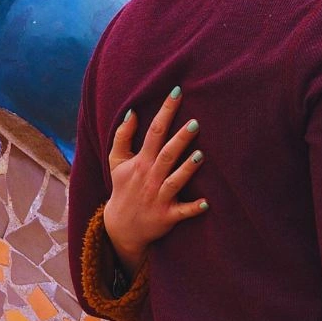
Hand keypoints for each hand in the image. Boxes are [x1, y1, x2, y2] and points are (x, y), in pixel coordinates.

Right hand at [101, 87, 205, 273]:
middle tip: (195, 123)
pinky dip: (193, 208)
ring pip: (175, 181)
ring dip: (187, 169)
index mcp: (141, 162)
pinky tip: (206, 203)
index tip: (177, 93)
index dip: (165, 112)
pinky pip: (182, 212)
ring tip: (200, 155)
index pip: (153, 132)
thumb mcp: (116, 161)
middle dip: (180, 139)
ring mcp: (159, 197)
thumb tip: (132, 111)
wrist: (121, 227)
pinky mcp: (167, 216)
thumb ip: (122, 136)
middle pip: (167, 154)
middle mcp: (150, 178)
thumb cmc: (123, 188)